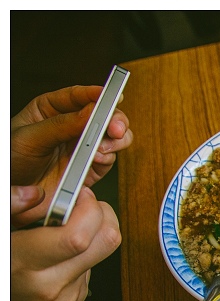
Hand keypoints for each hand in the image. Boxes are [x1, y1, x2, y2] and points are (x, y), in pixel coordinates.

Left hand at [10, 85, 132, 227]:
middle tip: (115, 126)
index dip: (96, 93)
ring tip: (107, 143)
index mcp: (51, 110)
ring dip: (116, 139)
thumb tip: (89, 112)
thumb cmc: (12, 161)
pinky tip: (97, 158)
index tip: (110, 95)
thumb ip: (60, 125)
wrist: (14, 197)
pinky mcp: (91, 167)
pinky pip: (109, 158)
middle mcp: (71, 126)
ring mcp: (83, 147)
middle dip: (113, 118)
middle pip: (103, 114)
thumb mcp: (30, 138)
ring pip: (112, 136)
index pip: (77, 96)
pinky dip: (107, 157)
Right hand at [11, 185, 121, 300]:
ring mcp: (67, 296)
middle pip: (107, 242)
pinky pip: (92, 268)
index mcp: (24, 263)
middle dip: (102, 215)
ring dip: (91, 236)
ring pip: (103, 253)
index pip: (78, 236)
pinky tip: (58, 256)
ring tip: (60, 235)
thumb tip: (34, 194)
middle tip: (83, 206)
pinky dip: (82, 255)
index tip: (80, 196)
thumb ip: (11, 207)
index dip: (87, 209)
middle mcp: (50, 284)